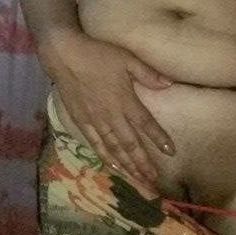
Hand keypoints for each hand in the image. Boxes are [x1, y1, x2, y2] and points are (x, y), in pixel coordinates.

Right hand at [42, 30, 175, 185]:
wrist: (64, 55)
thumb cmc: (98, 54)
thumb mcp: (127, 58)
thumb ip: (147, 74)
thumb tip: (168, 85)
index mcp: (125, 100)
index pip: (146, 124)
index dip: (159, 138)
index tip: (171, 151)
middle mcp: (111, 115)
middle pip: (130, 144)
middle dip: (142, 163)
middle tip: (153, 180)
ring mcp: (95, 121)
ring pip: (113, 149)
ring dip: (126, 165)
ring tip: (137, 179)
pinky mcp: (80, 121)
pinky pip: (95, 144)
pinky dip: (105, 157)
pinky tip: (113, 166)